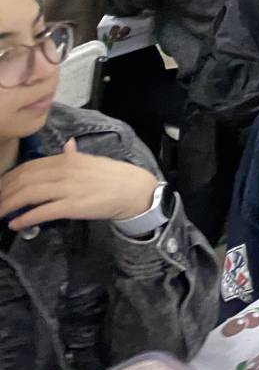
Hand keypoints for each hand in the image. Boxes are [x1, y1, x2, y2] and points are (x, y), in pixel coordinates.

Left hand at [0, 139, 156, 229]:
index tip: (0, 187)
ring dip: (9, 205)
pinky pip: (43, 211)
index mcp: (68, 159)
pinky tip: (15, 223)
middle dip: (4, 192)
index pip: (29, 166)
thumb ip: (75, 155)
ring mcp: (69, 188)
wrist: (135, 190)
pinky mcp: (74, 206)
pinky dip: (25, 217)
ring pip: (29, 194)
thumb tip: (67, 145)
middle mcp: (65, 171)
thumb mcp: (92, 162)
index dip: (9, 178)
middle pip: (24, 180)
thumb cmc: (114, 177)